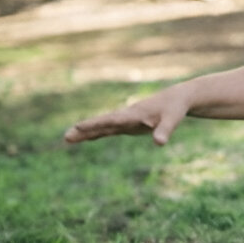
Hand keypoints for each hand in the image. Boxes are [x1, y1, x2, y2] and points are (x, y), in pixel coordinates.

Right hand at [64, 88, 188, 145]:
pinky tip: (86, 138)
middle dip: (85, 130)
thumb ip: (165, 131)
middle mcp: (126, 116)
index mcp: (134, 114)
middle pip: (102, 124)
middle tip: (66, 136)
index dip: (96, 124)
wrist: (177, 99)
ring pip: (103, 127)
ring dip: (87, 133)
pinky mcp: (129, 125)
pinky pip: (110, 130)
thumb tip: (159, 143)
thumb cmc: (175, 108)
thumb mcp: (173, 120)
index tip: (79, 126)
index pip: (112, 120)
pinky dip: (97, 134)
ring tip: (68, 139)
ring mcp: (126, 120)